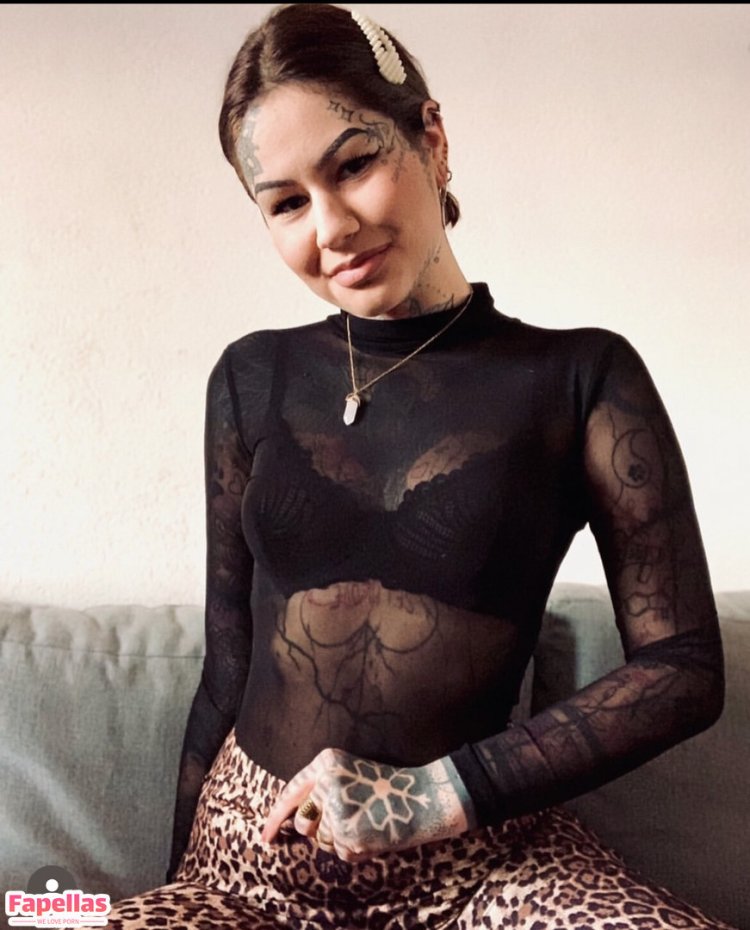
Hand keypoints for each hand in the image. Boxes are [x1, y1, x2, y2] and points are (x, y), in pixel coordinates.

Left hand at [261, 747, 474, 862]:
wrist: (422, 798)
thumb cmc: (387, 788)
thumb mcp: (350, 776)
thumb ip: (322, 792)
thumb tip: (297, 824)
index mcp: (326, 762)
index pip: (291, 791)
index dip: (276, 817)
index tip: (267, 837)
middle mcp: (326, 781)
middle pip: (304, 822)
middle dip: (320, 831)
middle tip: (349, 822)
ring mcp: (336, 807)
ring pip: (322, 840)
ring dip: (341, 840)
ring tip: (366, 823)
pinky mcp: (347, 831)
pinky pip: (340, 853)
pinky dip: (356, 851)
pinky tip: (373, 834)